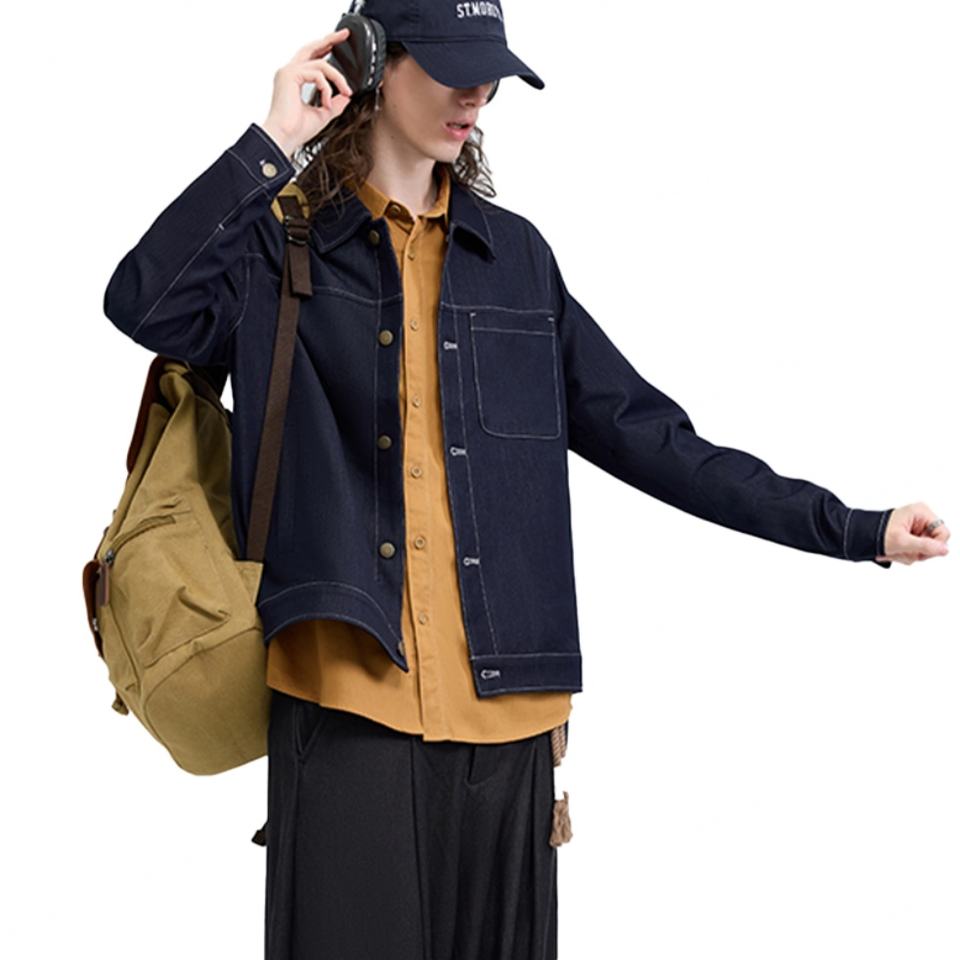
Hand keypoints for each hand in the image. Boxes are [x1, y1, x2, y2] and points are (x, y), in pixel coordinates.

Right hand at [260, 29, 353, 157]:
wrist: (285, 138)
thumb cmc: (296, 130)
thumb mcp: (322, 114)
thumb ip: (334, 103)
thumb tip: (346, 95)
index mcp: (293, 80)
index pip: (310, 58)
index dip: (324, 49)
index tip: (337, 44)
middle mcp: (289, 72)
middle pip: (311, 48)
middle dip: (329, 40)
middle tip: (344, 35)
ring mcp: (288, 72)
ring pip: (320, 63)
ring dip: (337, 77)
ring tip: (345, 91)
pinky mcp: (290, 76)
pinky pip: (317, 74)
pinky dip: (326, 87)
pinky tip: (327, 102)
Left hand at [876, 502, 949, 564]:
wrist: (860, 536)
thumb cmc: (876, 532)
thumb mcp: (901, 541)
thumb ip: (925, 546)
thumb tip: (945, 549)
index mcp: (921, 512)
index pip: (943, 533)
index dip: (934, 546)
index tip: (919, 550)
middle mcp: (921, 518)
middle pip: (934, 544)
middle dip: (917, 551)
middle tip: (902, 550)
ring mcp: (916, 528)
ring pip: (923, 550)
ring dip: (908, 554)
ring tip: (893, 550)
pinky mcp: (910, 536)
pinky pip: (915, 552)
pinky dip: (904, 554)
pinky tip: (893, 551)